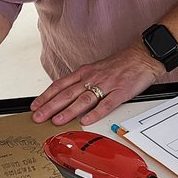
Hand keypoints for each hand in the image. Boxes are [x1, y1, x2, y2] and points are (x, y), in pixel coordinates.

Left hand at [30, 43, 163, 127]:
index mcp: (85, 72)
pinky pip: (106, 105)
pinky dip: (95, 113)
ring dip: (68, 111)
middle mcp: (92, 78)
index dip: (46, 96)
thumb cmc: (120, 64)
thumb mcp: (96, 69)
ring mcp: (106, 85)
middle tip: (38, 117)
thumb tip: (66, 95)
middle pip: (67, 93)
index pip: (60, 85)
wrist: (142, 56)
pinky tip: (86, 120)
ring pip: (83, 100)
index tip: (34, 106)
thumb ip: (82, 82)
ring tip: (56, 120)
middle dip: (50, 106)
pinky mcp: (120, 92)